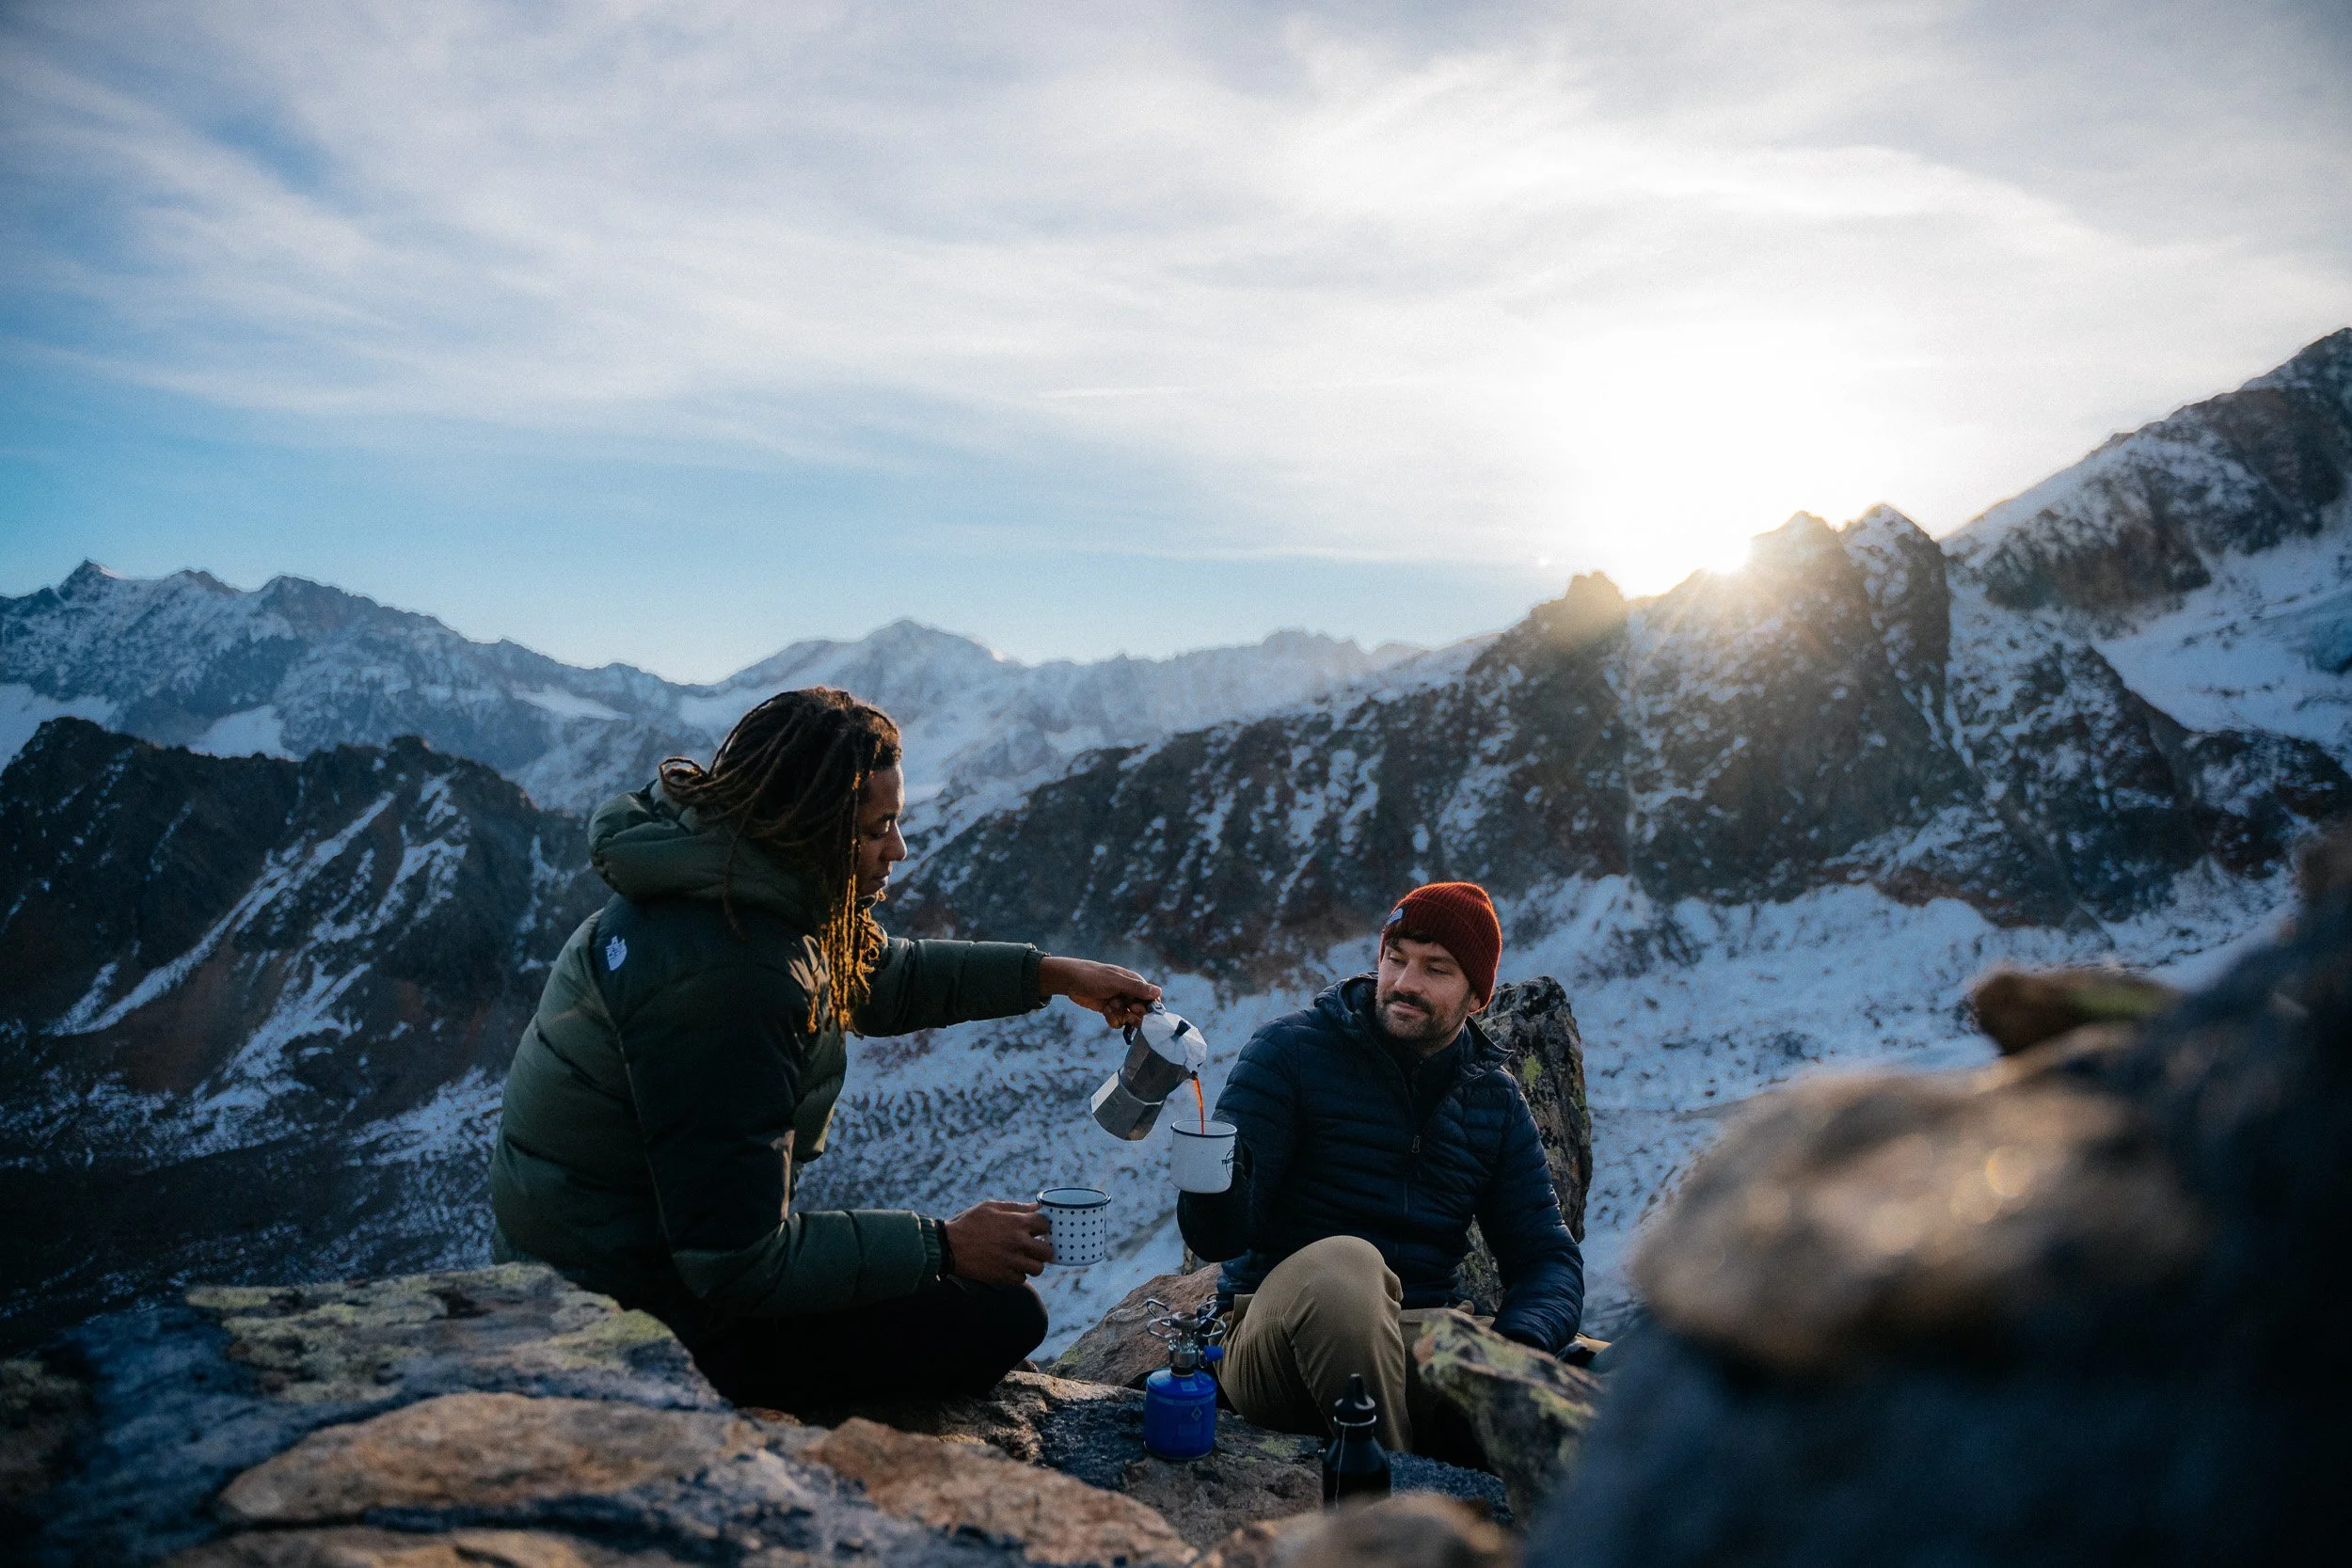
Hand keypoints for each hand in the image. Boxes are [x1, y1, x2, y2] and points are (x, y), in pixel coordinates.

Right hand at [942, 1200, 1052, 1284]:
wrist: (948, 1246)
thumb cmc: (969, 1223)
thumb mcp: (990, 1207)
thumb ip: (1016, 1207)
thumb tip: (1037, 1208)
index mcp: (1016, 1222)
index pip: (1046, 1225)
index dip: (1043, 1226)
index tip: (1037, 1229)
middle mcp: (1018, 1243)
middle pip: (1047, 1251)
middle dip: (1043, 1248)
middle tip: (1034, 1246)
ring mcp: (1011, 1261)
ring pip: (1038, 1268)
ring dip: (1032, 1263)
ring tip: (1022, 1258)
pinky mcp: (1003, 1276)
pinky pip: (1022, 1279)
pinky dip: (1018, 1274)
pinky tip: (1009, 1266)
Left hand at [1040, 956, 1161, 1028]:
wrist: (1069, 981)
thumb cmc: (1092, 976)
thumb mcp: (1115, 982)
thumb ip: (1136, 988)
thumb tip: (1159, 991)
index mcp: (1134, 982)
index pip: (1151, 998)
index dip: (1148, 1008)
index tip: (1139, 1010)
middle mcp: (1129, 993)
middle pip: (1141, 1011)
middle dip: (1133, 1014)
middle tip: (1127, 1012)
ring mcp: (1119, 1002)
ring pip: (1129, 1018)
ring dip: (1120, 1015)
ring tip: (1109, 1006)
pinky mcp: (1109, 1010)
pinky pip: (1117, 1021)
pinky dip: (1112, 1019)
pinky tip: (1105, 1011)